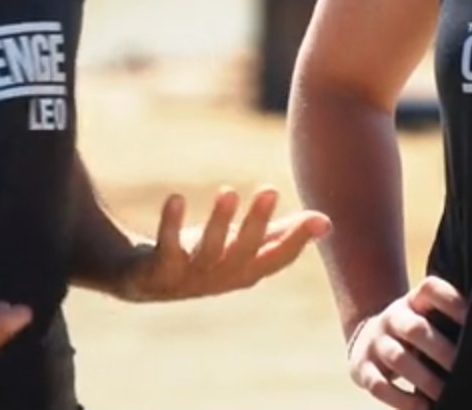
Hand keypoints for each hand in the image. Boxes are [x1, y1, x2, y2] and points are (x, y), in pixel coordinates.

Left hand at [119, 185, 331, 302]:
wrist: (144, 281)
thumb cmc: (204, 257)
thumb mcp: (244, 245)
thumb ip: (282, 234)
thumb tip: (326, 222)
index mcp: (246, 271)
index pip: (278, 259)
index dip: (298, 241)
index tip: (320, 220)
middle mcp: (221, 277)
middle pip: (243, 252)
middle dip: (257, 223)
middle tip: (270, 190)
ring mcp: (189, 276)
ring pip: (207, 250)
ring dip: (218, 222)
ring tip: (228, 190)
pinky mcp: (158, 270)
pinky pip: (166, 246)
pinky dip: (170, 224)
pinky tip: (176, 199)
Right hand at [347, 276, 467, 409]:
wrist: (368, 338)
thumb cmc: (416, 331)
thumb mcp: (427, 316)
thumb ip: (452, 321)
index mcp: (414, 301)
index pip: (431, 289)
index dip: (452, 300)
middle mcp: (394, 317)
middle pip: (415, 328)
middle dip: (440, 349)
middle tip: (463, 367)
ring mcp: (376, 342)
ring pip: (398, 358)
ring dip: (423, 378)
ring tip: (445, 394)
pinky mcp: (363, 368)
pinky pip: (379, 384)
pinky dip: (401, 400)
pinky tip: (422, 409)